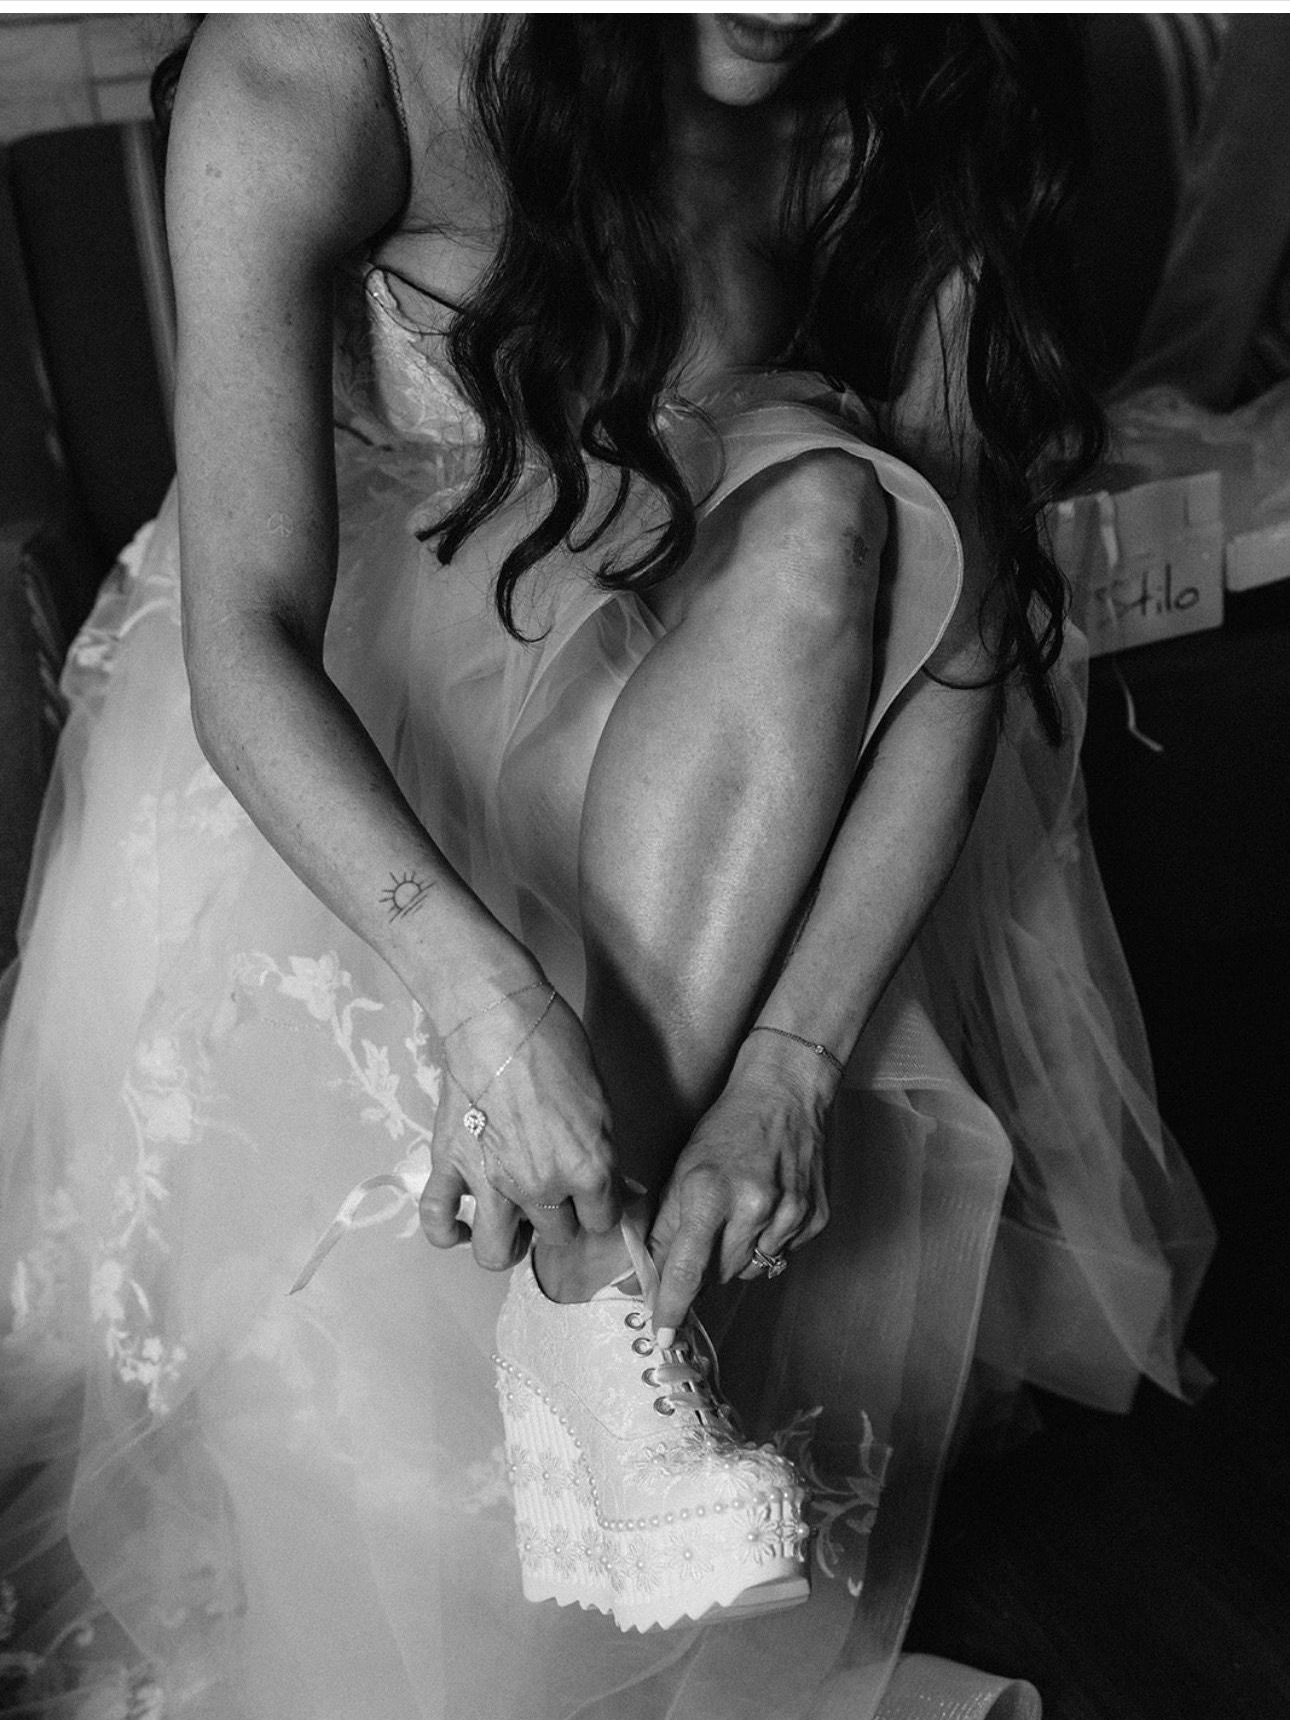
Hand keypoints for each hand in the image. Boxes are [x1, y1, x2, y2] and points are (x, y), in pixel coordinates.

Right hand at [418, 982, 622, 1267]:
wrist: (497, 1018)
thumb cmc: (558, 1046)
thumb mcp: (601, 1101)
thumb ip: (600, 1150)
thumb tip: (603, 1181)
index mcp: (588, 1169)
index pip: (604, 1220)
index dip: (600, 1207)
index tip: (594, 1195)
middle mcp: (541, 1188)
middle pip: (557, 1236)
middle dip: (559, 1218)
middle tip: (553, 1193)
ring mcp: (491, 1183)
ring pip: (498, 1252)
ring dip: (509, 1241)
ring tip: (512, 1220)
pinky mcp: (449, 1167)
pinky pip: (437, 1222)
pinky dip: (447, 1232)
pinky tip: (461, 1224)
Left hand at [647, 1034, 834, 1337]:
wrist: (786, 1093)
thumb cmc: (726, 1127)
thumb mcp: (683, 1168)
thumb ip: (667, 1224)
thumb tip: (653, 1275)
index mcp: (710, 1193)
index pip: (687, 1269)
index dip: (672, 1306)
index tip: (663, 1334)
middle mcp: (754, 1208)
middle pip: (718, 1275)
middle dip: (703, 1268)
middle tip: (702, 1235)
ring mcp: (790, 1215)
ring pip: (750, 1269)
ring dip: (735, 1255)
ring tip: (737, 1213)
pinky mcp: (815, 1218)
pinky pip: (781, 1253)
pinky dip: (767, 1242)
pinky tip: (766, 1208)